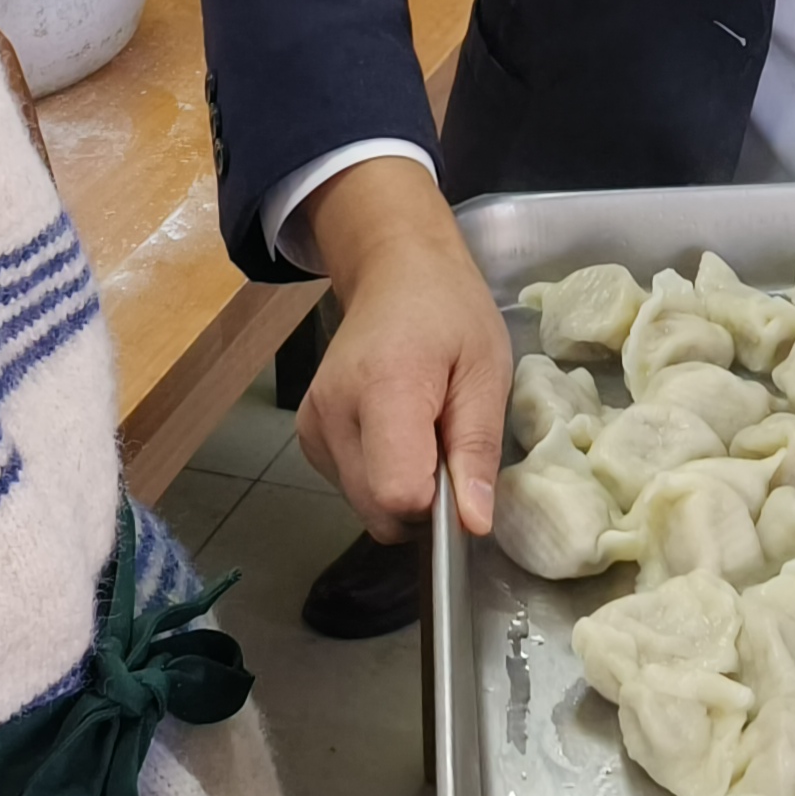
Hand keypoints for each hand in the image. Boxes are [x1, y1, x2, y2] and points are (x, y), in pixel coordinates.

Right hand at [296, 156, 507, 540]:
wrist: (394, 273)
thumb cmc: (450, 313)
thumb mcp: (487, 371)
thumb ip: (477, 448)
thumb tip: (473, 522)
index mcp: (384, 386)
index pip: (396, 493)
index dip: (438, 503)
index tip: (461, 472)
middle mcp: (333, 410)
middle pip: (378, 509)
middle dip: (423, 500)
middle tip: (449, 446)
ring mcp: (312, 425)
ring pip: (365, 505)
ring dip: (402, 487)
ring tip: (425, 432)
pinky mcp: (307, 435)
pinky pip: (352, 488)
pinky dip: (382, 476)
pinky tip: (399, 434)